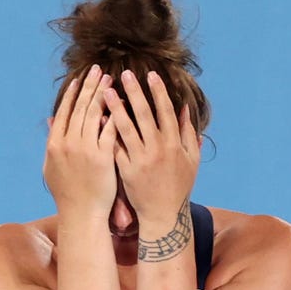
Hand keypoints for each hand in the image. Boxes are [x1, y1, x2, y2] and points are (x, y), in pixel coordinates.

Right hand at [42, 66, 119, 217]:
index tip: (80, 78)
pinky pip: (110, 130)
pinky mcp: (102, 157)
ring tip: (111, 79)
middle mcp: (68, 143)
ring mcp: (85, 149)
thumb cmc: (68, 193)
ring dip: (103, 94)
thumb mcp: (52, 166)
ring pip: (95, 114)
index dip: (72, 93)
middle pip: (79, 107)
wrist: (81, 214)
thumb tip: (49, 121)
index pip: (64, 111)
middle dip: (89, 86)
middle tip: (98, 69)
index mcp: (55, 144)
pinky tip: (122, 102)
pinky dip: (115, 115)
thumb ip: (53, 141)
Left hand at [105, 69, 198, 234]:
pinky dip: (107, 132)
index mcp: (174, 144)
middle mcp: (157, 149)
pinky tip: (98, 118)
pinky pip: (115, 147)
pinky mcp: (126, 170)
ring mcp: (140, 160)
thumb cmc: (179, 187)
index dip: (158, 92)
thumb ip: (189, 133)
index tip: (151, 74)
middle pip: (144, 115)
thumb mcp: (192, 160)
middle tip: (124, 73)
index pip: (165, 111)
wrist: (164, 216)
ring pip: (126, 128)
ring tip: (105, 91)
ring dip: (116, 108)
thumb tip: (184, 108)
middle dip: (134, 92)